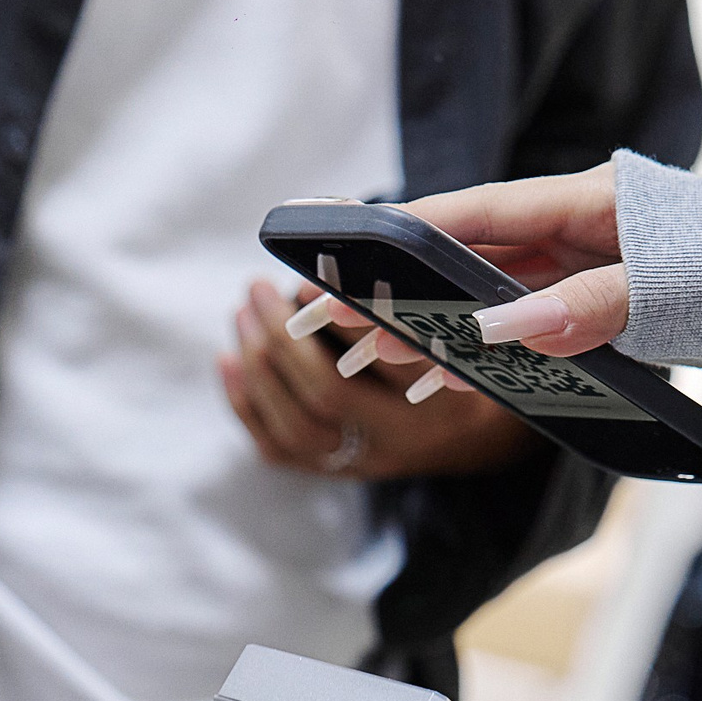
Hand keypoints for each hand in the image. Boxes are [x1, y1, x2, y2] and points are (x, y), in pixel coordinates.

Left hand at [220, 281, 536, 479]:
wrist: (471, 436)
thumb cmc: (458, 357)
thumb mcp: (458, 322)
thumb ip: (411, 287)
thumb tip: (338, 228)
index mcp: (448, 397)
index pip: (391, 357)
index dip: (344, 318)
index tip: (309, 280)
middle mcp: (406, 437)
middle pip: (330, 393)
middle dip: (284, 337)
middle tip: (259, 289)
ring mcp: (368, 461)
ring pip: (296, 425)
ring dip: (259, 365)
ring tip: (243, 314)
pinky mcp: (337, 472)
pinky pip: (278, 448)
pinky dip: (246, 402)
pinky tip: (231, 359)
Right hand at [334, 164, 631, 366]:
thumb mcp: (673, 284)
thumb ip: (594, 303)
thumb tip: (510, 324)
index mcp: (593, 199)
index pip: (486, 209)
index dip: (419, 229)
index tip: (360, 248)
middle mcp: (579, 227)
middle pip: (478, 253)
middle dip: (413, 284)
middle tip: (348, 310)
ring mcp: (589, 264)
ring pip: (499, 293)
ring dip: (446, 323)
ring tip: (386, 350)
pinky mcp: (600, 301)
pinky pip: (534, 323)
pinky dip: (496, 351)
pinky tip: (456, 376)